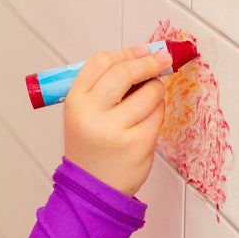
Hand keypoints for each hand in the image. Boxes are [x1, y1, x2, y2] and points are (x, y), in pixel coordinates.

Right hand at [63, 45, 169, 196]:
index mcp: (76, 101)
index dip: (126, 52)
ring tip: (149, 99)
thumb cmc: (91, 146)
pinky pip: (158, 114)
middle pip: (125, 72)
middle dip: (149, 62)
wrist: (93, 187)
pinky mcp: (138, 143)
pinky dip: (158, 111)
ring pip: (149, 92)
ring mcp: (115, 129)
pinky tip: (148, 120)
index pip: (101, 62)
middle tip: (162, 59)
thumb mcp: (83, 113)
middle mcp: (92, 114)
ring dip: (156, 89)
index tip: (143, 50)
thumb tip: (142, 57)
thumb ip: (104, 86)